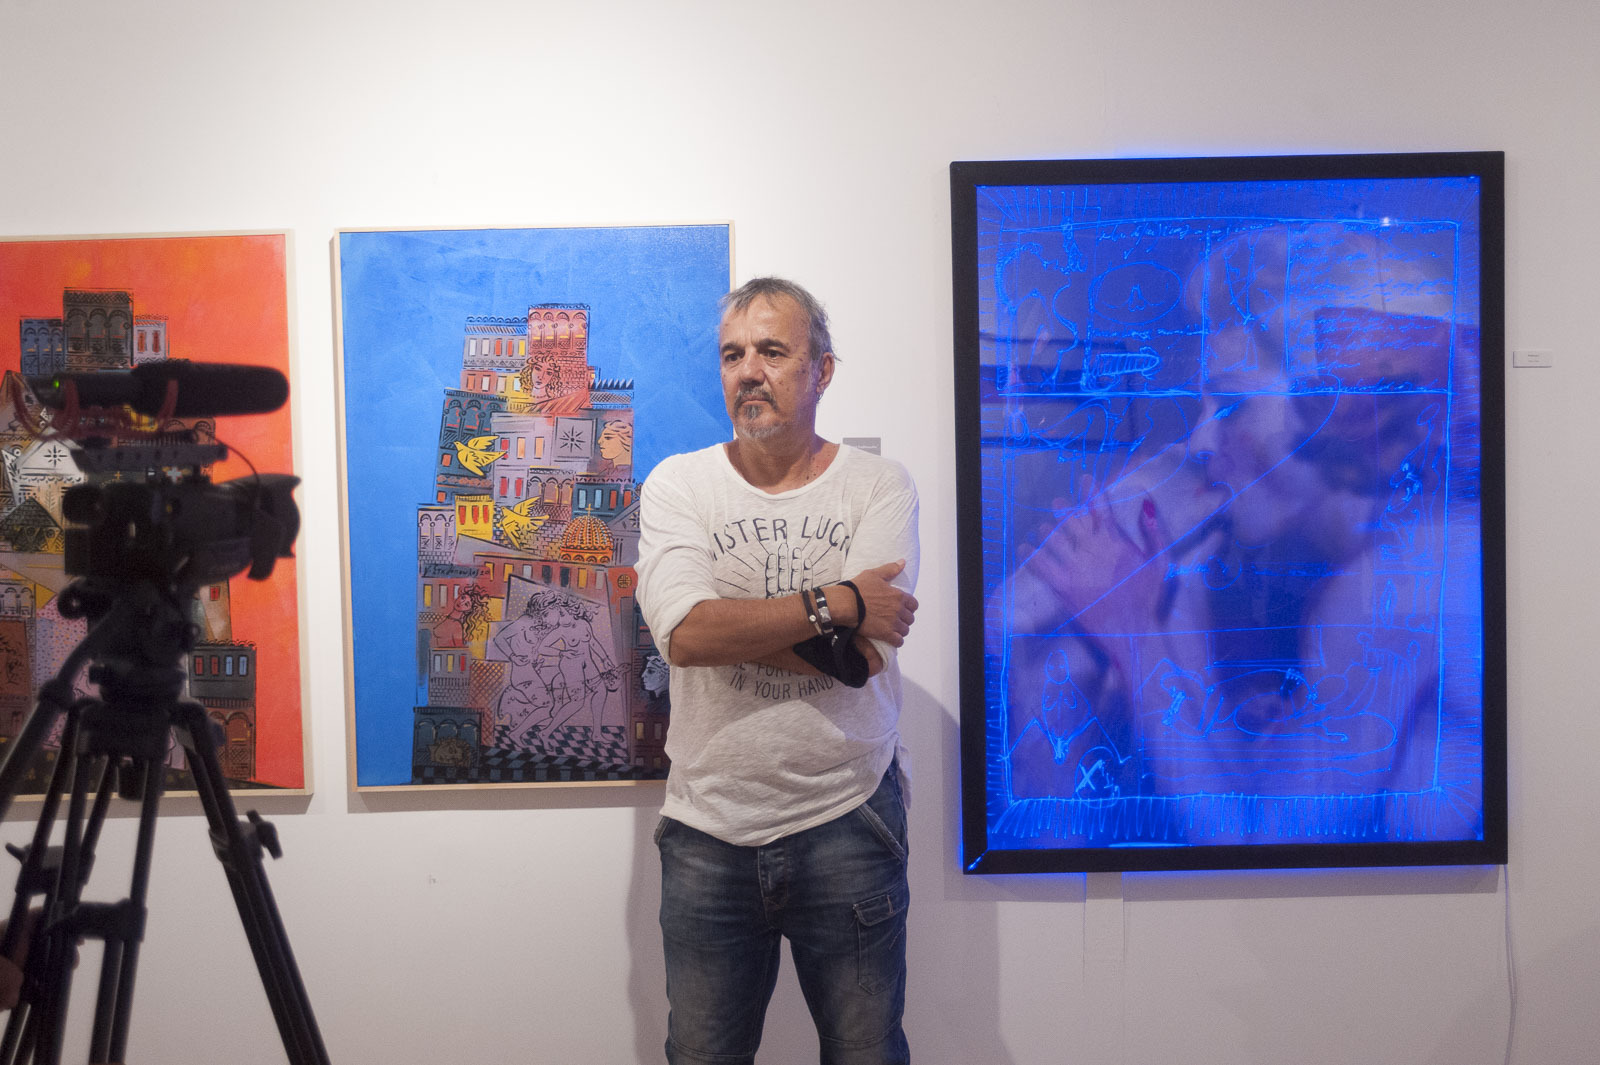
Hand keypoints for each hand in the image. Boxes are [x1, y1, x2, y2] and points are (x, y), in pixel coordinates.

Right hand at [840, 560, 917, 645]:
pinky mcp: (885, 633)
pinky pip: (898, 641)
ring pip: (905, 630)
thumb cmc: (859, 588)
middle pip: (910, 618)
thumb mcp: (874, 574)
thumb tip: (903, 562)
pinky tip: (892, 639)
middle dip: (904, 619)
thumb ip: (891, 569)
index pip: (914, 604)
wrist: (847, 604)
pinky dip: (897, 641)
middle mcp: (898, 609)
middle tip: (896, 620)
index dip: (909, 607)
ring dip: (901, 630)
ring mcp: (893, 622)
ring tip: (894, 630)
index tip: (903, 609)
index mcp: (898, 596)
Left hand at [1009, 484, 1166, 633]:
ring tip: (1043, 528)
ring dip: (1048, 530)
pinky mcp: (1063, 585)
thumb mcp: (1160, 562)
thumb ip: (1153, 531)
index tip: (1085, 479)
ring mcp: (1076, 567)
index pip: (1100, 508)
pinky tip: (1026, 547)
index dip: (1091, 491)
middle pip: (1072, 520)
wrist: (1130, 630)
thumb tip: (1146, 503)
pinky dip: (1032, 554)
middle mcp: (1093, 549)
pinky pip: (1042, 564)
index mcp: (1115, 541)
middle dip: (1063, 509)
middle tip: (1056, 503)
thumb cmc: (1146, 598)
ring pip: (1054, 538)